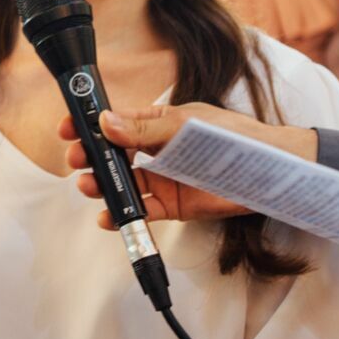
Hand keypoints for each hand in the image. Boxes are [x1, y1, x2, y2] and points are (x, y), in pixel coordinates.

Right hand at [61, 103, 317, 228]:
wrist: (270, 170)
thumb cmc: (232, 136)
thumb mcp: (184, 126)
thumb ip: (144, 130)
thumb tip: (106, 122)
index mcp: (154, 124)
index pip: (113, 122)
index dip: (89, 124)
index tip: (69, 128)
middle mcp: (153, 151)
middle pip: (110, 155)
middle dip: (88, 156)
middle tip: (76, 158)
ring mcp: (161, 179)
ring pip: (121, 183)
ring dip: (101, 185)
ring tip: (90, 186)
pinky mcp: (172, 205)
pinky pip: (140, 211)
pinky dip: (121, 215)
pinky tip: (108, 216)